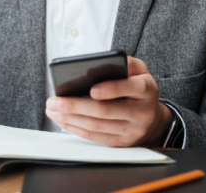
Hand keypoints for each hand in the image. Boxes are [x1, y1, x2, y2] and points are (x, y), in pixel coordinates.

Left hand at [45, 56, 172, 146]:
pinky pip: (95, 137)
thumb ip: (126, 63)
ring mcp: (132, 130)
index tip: (91, 89)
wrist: (153, 118)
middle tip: (54, 101)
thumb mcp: (140, 71)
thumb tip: (104, 62)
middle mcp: (142, 112)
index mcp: (147, 90)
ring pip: (97, 126)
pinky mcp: (121, 142)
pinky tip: (63, 120)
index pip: (131, 88)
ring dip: (71, 118)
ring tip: (52, 110)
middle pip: (106, 110)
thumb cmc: (139, 89)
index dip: (111, 89)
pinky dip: (76, 129)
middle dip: (76, 106)